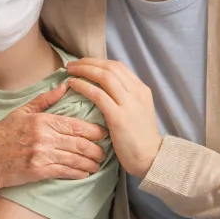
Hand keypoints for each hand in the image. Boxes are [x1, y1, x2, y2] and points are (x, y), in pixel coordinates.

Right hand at [0, 83, 107, 188]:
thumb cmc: (3, 134)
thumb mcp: (22, 112)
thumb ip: (45, 100)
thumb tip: (64, 86)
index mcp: (42, 121)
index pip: (75, 125)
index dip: (93, 131)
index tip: (103, 133)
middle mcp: (44, 138)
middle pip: (80, 143)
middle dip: (96, 149)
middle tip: (105, 151)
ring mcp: (42, 155)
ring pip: (76, 159)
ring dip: (90, 163)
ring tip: (98, 163)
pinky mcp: (40, 171)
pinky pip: (65, 172)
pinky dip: (78, 173)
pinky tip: (85, 172)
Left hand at [65, 59, 162, 178]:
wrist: (150, 157)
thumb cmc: (139, 137)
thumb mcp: (138, 110)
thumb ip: (125, 96)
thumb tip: (104, 86)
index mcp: (141, 89)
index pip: (118, 66)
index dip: (97, 61)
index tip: (83, 63)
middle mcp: (137, 92)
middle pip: (109, 67)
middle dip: (88, 62)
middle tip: (72, 64)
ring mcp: (128, 104)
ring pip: (104, 76)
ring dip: (83, 70)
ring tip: (69, 71)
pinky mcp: (118, 117)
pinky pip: (97, 94)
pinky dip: (82, 86)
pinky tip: (72, 84)